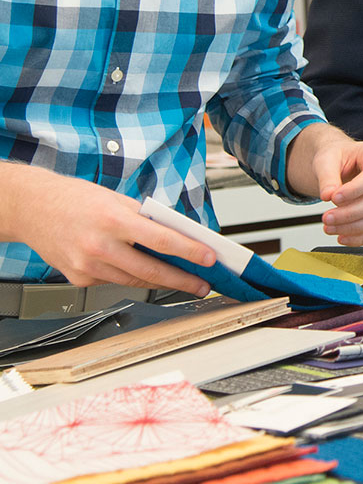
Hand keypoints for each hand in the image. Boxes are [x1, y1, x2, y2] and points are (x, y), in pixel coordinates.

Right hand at [1, 163, 215, 295]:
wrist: (32, 208)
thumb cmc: (76, 199)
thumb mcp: (117, 200)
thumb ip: (145, 219)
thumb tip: (176, 236)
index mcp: (114, 221)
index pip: (161, 240)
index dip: (189, 252)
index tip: (210, 258)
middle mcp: (99, 246)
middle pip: (151, 270)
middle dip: (182, 279)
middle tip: (202, 283)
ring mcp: (87, 266)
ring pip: (134, 280)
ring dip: (160, 282)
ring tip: (183, 282)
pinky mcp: (78, 278)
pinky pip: (114, 281)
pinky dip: (130, 276)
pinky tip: (142, 271)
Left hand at [287, 123, 362, 245]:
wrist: (339, 165)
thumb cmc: (336, 158)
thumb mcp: (325, 160)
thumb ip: (327, 177)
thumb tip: (327, 195)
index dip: (354, 191)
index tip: (333, 199)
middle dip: (349, 214)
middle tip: (326, 218)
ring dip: (353, 228)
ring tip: (329, 227)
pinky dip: (360, 239)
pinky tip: (342, 237)